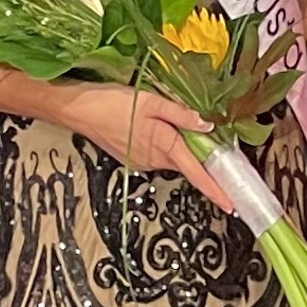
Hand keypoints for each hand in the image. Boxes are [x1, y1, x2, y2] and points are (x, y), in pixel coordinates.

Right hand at [51, 83, 234, 213]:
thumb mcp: (150, 101)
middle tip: (216, 149)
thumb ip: (180, 114)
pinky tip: (158, 129)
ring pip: (172, 159)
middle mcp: (154, 160)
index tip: (230, 205)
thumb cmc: (111, 102)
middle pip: (186, 165)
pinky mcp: (133, 159)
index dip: (214, 189)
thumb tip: (206, 126)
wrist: (76, 110)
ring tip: (177, 127)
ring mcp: (142, 162)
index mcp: (163, 145)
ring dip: (181, 149)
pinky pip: (158, 155)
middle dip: (201, 161)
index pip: (196, 173)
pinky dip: (166, 146)